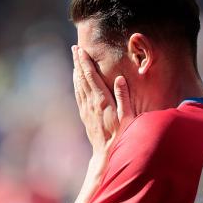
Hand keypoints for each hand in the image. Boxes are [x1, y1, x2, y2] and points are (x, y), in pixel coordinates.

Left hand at [72, 46, 134, 160]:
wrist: (106, 154)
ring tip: (75, 58)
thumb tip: (120, 79)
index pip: (91, 77)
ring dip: (76, 70)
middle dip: (78, 62)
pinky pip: (78, 94)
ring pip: (78, 85)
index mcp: (102, 100)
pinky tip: (77, 78)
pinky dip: (77, 83)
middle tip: (75, 48)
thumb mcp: (128, 116)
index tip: (81, 50)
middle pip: (82, 78)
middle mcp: (91, 103)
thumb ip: (123, 96)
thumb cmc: (122, 135)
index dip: (85, 62)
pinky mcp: (85, 115)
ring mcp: (86, 109)